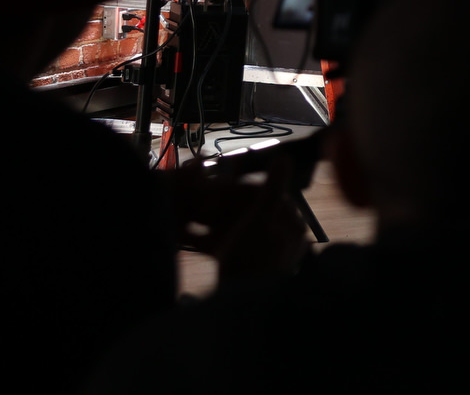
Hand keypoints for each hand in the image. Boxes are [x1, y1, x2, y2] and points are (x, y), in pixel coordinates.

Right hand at [171, 153, 309, 281]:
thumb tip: (284, 156)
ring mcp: (255, 251)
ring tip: (183, 214)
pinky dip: (202, 240)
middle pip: (243, 210)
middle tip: (193, 199)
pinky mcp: (238, 264)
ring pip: (228, 227)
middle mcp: (275, 235)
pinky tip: (180, 235)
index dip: (238, 188)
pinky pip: (219, 246)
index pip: (263, 194)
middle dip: (217, 205)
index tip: (214, 184)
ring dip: (205, 220)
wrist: (241, 312)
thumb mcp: (262, 219)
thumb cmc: (255, 260)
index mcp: (289, 222)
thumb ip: (272, 187)